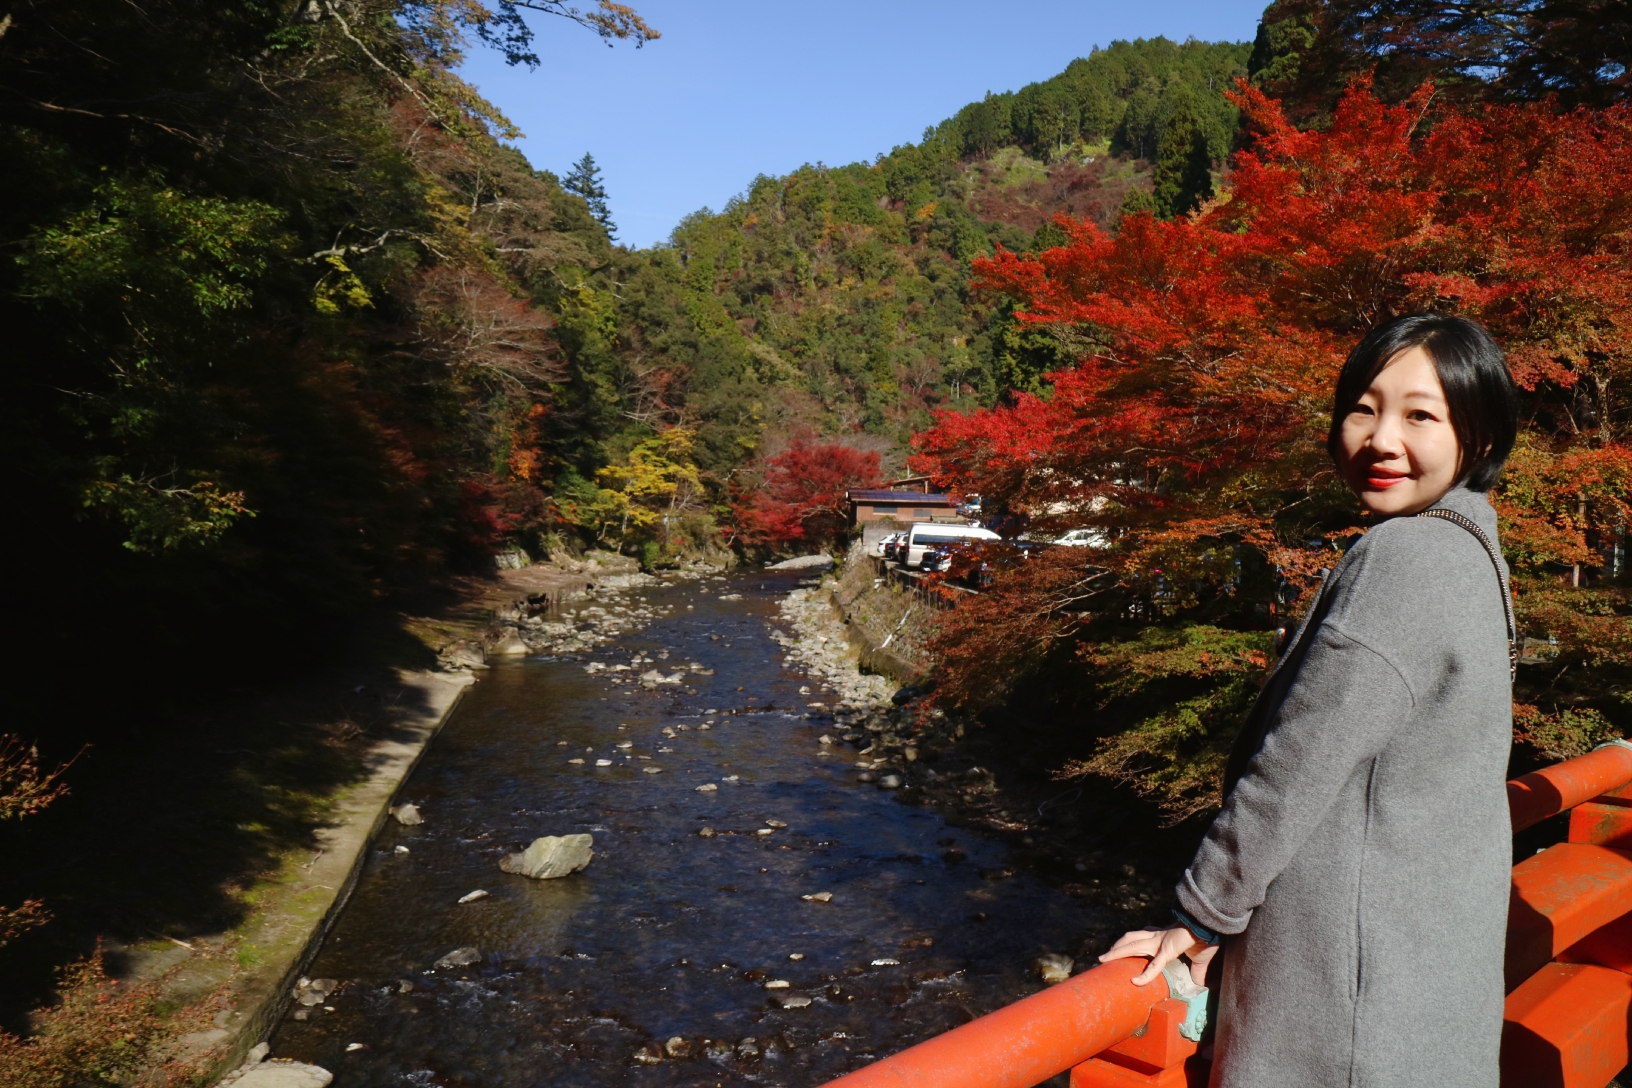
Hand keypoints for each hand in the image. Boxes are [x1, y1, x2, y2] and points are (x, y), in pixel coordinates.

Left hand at [1098, 924, 1218, 987]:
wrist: (1210, 925)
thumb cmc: (1206, 938)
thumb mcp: (1200, 960)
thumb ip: (1197, 972)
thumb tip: (1201, 985)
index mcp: (1163, 938)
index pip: (1142, 938)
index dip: (1131, 943)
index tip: (1122, 948)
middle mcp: (1157, 937)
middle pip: (1130, 939)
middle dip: (1117, 947)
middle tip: (1103, 956)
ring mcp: (1160, 942)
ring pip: (1132, 945)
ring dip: (1116, 952)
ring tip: (1103, 959)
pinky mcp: (1167, 950)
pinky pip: (1154, 964)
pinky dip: (1145, 975)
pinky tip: (1135, 982)